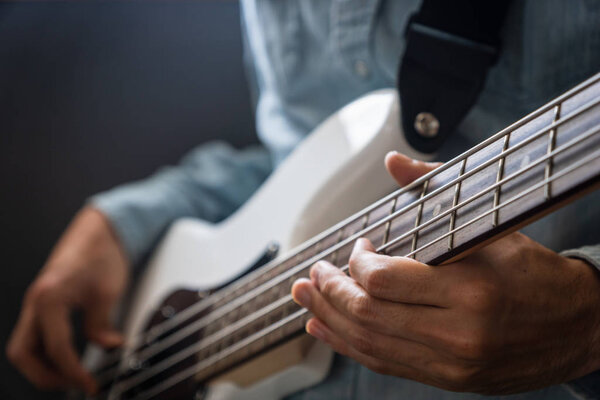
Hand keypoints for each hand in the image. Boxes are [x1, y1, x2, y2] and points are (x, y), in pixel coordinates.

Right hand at [6, 207, 128, 393]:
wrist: (99, 230)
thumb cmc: (102, 252)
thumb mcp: (108, 292)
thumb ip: (102, 324)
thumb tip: (108, 348)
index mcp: (50, 297)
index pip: (57, 348)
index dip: (74, 372)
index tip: (90, 385)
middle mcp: (36, 301)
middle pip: (24, 353)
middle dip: (46, 376)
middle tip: (75, 385)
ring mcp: (36, 302)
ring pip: (25, 346)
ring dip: (43, 367)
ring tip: (71, 376)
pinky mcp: (42, 303)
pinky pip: (34, 335)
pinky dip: (46, 352)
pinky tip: (67, 358)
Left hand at [291, 152, 599, 393]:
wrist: (579, 328)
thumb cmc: (535, 273)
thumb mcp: (492, 226)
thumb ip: (437, 190)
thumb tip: (394, 162)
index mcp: (470, 289)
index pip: (383, 280)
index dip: (356, 262)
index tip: (357, 247)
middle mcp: (457, 332)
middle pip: (367, 315)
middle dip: (329, 292)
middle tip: (313, 274)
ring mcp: (451, 363)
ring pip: (369, 345)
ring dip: (329, 319)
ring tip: (305, 299)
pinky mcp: (447, 380)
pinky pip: (385, 364)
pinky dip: (349, 346)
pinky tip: (325, 329)